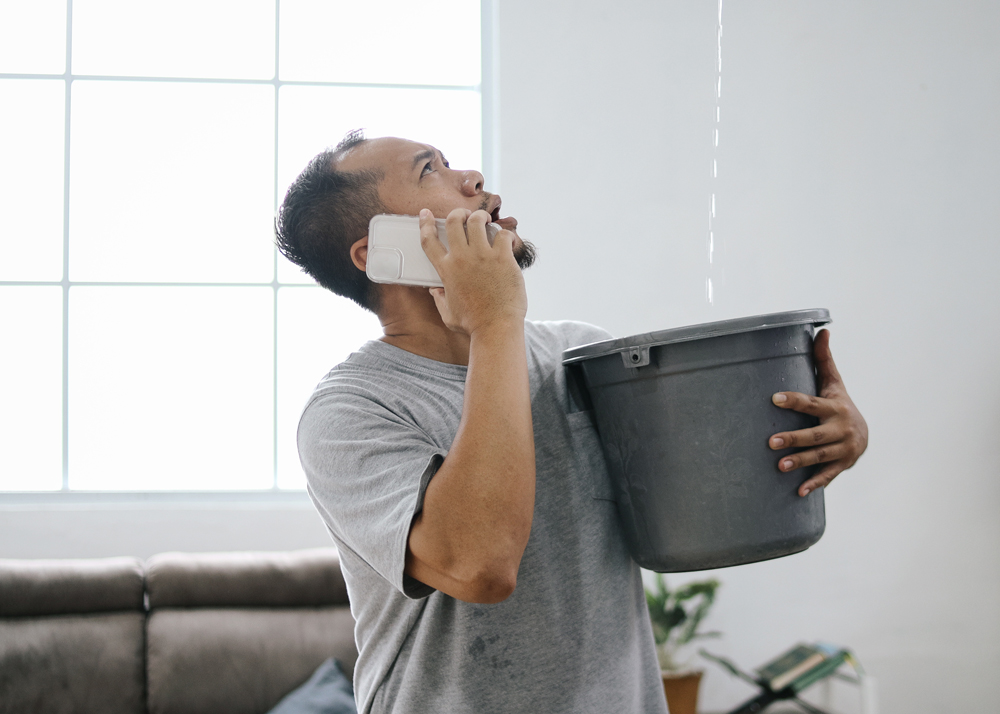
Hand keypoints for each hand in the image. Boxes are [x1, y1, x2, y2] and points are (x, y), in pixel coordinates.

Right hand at [419, 207, 526, 335]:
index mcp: (446, 270)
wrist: (496, 328)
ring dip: (481, 217)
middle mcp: (462, 259)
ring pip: (477, 221)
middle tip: (466, 215)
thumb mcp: (448, 314)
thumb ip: (439, 299)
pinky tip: (507, 242)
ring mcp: (483, 257)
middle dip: (459, 213)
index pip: (429, 240)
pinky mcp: (503, 258)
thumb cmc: (473, 324)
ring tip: (486, 222)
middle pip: (454, 221)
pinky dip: (505, 235)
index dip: (425, 224)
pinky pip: (502, 234)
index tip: (426, 214)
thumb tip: (435, 290)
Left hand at [768, 330, 867, 495]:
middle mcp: (840, 429)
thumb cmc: (838, 403)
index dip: (794, 400)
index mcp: (834, 407)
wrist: (864, 433)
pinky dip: (815, 484)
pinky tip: (799, 492)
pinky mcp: (843, 465)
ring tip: (779, 465)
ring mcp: (843, 449)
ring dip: (800, 462)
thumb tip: (822, 330)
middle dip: (793, 438)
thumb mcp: (833, 383)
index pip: (811, 403)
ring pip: (820, 456)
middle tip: (769, 442)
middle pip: (815, 435)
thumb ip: (824, 360)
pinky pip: (828, 476)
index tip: (774, 398)